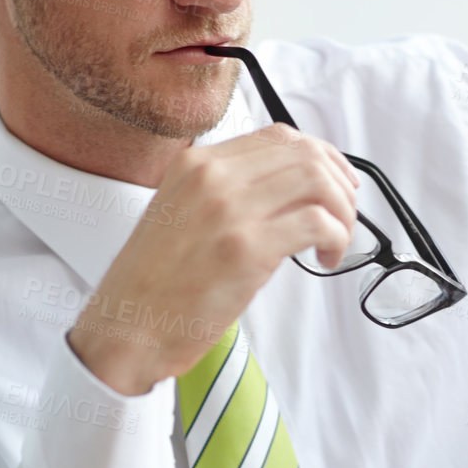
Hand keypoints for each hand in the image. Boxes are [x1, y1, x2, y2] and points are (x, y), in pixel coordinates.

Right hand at [68, 126, 358, 394]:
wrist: (125, 330)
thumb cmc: (154, 286)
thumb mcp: (179, 215)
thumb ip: (225, 194)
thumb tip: (287, 193)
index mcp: (195, 164)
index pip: (279, 137)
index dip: (320, 158)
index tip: (333, 185)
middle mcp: (212, 176)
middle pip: (306, 153)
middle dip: (339, 185)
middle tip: (342, 217)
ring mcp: (229, 209)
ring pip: (318, 181)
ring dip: (342, 212)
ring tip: (335, 242)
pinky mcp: (246, 249)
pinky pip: (317, 223)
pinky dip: (335, 239)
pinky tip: (324, 260)